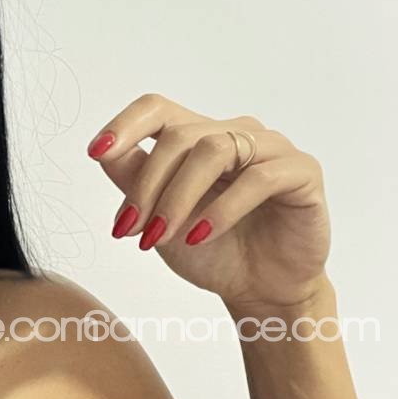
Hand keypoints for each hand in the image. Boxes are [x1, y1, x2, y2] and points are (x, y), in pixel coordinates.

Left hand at [88, 93, 330, 308]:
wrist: (260, 290)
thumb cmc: (212, 250)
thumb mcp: (159, 217)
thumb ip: (135, 181)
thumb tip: (103, 151)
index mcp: (199, 137)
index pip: (157, 109)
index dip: (124, 124)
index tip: (95, 152)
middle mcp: (236, 133)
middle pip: (179, 136)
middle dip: (148, 186)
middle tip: (133, 230)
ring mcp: (272, 148)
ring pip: (214, 151)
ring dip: (178, 198)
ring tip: (162, 238)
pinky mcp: (302, 172)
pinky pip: (257, 179)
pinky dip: (222, 210)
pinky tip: (200, 237)